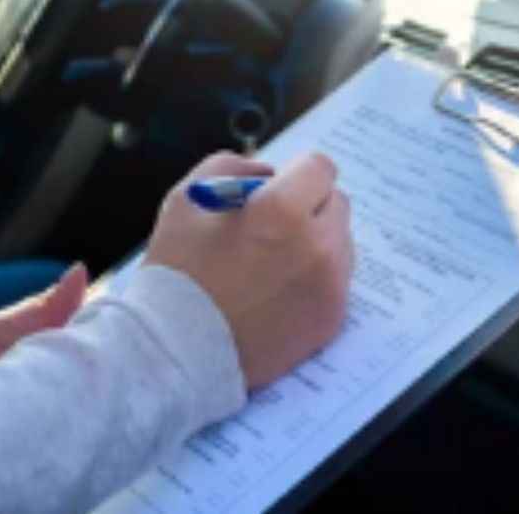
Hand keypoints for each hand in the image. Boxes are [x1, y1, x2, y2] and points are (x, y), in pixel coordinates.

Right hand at [145, 152, 354, 388]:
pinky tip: (279, 291)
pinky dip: (316, 279)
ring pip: (340, 243)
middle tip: (272, 228)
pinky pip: (337, 281)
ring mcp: (330, 285)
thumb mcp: (188, 198)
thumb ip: (233, 168)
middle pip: (335, 203)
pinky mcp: (332, 318)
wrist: (178, 351)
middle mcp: (317, 245)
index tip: (278, 189)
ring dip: (316, 242)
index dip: (294, 174)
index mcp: (283, 210)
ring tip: (273, 263)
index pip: (319, 167)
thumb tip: (267, 173)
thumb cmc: (178, 273)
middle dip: (308, 206)